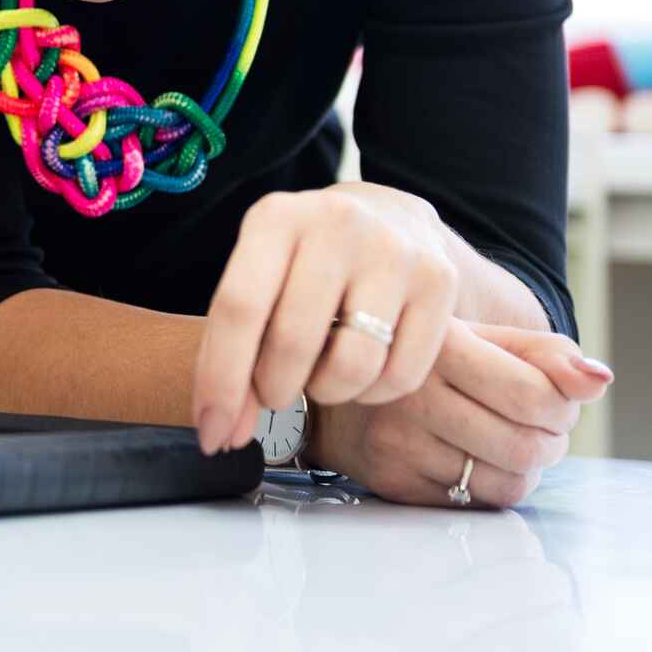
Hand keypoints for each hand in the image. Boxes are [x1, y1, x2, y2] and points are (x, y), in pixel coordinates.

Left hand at [193, 183, 459, 454]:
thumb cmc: (305, 263)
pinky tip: (363, 369)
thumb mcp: (259, 281)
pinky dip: (373, 394)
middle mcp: (337, 224)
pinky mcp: (440, 281)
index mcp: (276, 218)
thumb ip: (230, 352)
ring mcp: (394, 251)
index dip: (220, 380)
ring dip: (327, 393)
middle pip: (293, 342)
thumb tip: (221, 432)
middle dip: (273, 390)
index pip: (238, 308)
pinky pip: (401, 376)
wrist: (389, 219)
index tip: (211, 433)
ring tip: (320, 373)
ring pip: (352, 366)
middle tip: (275, 392)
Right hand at [308, 319, 612, 506]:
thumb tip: (600, 382)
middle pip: (527, 447)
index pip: (536, 395)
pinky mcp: (391, 481)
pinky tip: (473, 461)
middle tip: (538, 429)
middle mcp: (412, 393)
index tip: (553, 402)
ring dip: (524, 470)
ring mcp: (397, 441)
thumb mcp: (483, 337)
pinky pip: (473, 506)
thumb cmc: (427, 359)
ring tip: (507, 445)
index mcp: (441, 344)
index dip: (563, 407)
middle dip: (550, 443)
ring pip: (506, 483)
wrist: (337, 381)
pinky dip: (489, 488)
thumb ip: (549, 355)